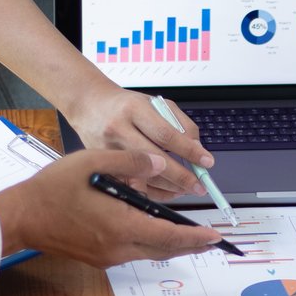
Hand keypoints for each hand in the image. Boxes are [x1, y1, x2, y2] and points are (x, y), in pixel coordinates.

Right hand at [0, 149, 222, 267]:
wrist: (20, 217)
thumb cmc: (51, 189)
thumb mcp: (92, 162)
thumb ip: (130, 162)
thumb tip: (161, 163)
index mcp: (119, 225)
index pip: (169, 236)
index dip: (196, 237)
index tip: (216, 235)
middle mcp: (117, 248)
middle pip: (165, 250)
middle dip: (191, 244)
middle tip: (212, 239)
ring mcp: (107, 257)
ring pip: (150, 253)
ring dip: (171, 244)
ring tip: (191, 235)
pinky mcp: (99, 258)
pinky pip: (135, 252)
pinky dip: (151, 243)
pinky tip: (155, 231)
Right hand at [63, 88, 212, 200]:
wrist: (88, 106)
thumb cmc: (125, 106)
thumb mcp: (155, 104)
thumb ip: (180, 124)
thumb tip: (197, 150)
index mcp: (134, 109)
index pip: (167, 135)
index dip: (189, 151)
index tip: (206, 162)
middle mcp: (118, 129)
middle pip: (155, 160)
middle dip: (182, 176)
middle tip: (200, 185)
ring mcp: (108, 150)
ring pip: (143, 176)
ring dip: (170, 187)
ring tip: (188, 188)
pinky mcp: (103, 165)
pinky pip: (132, 184)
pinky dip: (154, 191)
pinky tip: (168, 190)